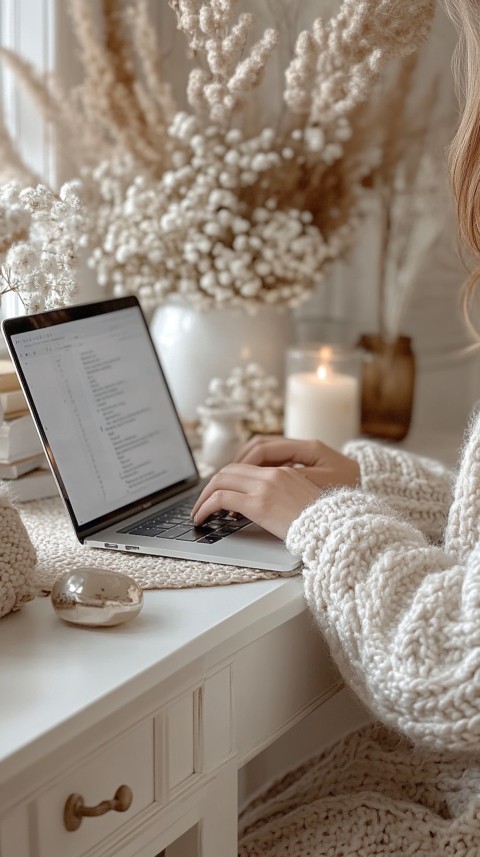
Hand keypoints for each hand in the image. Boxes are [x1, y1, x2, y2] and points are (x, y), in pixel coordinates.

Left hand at [191, 463, 322, 539]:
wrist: (334, 530)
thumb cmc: (321, 524)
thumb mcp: (301, 502)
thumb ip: (280, 497)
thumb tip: (260, 508)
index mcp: (284, 472)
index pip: (244, 468)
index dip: (225, 479)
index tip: (217, 493)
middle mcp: (272, 475)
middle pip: (228, 471)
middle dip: (210, 487)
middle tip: (202, 503)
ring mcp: (264, 487)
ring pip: (220, 481)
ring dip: (204, 497)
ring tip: (198, 513)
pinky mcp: (258, 504)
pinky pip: (221, 499)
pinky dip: (206, 507)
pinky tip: (202, 518)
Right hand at [234, 435, 359, 489]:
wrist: (368, 491)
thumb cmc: (349, 491)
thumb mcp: (324, 486)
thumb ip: (296, 481)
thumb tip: (269, 479)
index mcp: (309, 448)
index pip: (265, 448)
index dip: (245, 462)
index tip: (229, 477)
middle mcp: (303, 446)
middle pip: (260, 446)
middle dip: (238, 462)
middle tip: (222, 481)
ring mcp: (301, 454)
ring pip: (264, 452)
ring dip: (245, 466)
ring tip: (232, 483)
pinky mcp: (302, 464)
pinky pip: (272, 461)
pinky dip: (257, 470)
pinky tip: (250, 485)